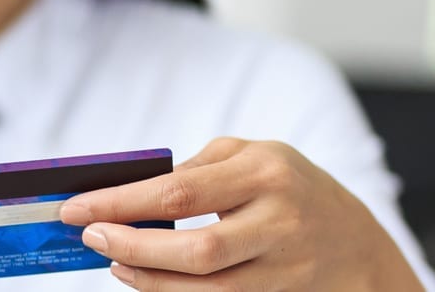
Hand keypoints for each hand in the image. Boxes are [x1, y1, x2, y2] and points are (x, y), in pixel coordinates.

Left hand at [58, 138, 422, 290]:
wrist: (357, 244)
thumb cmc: (291, 188)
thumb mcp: (254, 157)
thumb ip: (199, 169)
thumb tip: (131, 192)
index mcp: (265, 171)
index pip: (178, 192)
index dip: (120, 203)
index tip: (76, 208)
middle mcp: (279, 219)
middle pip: (193, 249)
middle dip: (131, 246)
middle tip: (91, 238)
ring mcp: (284, 265)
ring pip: (206, 287)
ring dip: (148, 279)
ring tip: (115, 262)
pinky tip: (146, 279)